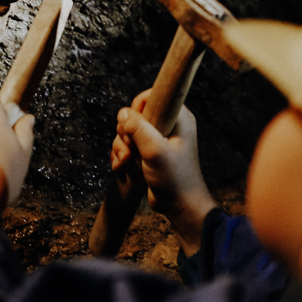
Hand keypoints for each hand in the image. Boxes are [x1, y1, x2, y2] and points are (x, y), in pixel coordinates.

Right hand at [112, 90, 215, 254]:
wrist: (180, 205)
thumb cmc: (175, 178)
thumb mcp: (154, 150)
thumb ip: (138, 128)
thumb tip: (123, 113)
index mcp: (177, 117)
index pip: (151, 96)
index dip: (137, 108)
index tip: (134, 125)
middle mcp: (168, 125)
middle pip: (135, 115)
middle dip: (125, 133)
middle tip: (130, 149)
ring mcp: (158, 140)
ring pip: (128, 132)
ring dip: (121, 147)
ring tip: (126, 162)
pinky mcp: (149, 153)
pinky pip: (128, 146)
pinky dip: (121, 155)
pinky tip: (121, 166)